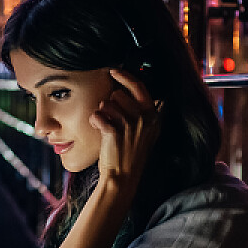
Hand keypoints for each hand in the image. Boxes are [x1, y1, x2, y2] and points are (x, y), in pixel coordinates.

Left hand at [88, 68, 161, 193]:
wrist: (123, 177)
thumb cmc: (130, 154)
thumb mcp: (145, 131)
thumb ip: (142, 111)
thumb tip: (129, 91)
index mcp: (153, 115)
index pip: (139, 86)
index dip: (125, 76)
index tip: (113, 71)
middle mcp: (144, 118)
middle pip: (117, 95)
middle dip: (110, 105)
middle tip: (113, 122)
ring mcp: (130, 124)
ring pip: (105, 104)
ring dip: (102, 115)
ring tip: (108, 130)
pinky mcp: (115, 131)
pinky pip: (96, 115)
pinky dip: (94, 122)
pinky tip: (101, 132)